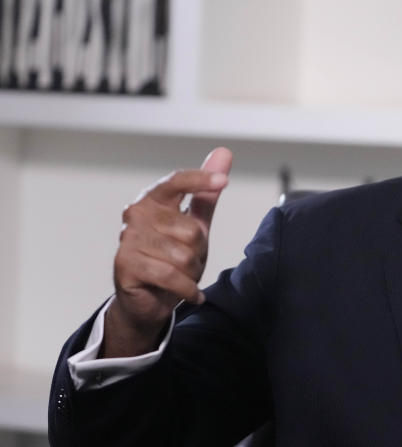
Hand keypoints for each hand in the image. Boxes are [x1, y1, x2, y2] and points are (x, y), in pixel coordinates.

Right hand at [103, 147, 232, 357]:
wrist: (148, 301)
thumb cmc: (170, 257)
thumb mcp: (194, 225)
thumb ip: (207, 194)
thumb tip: (223, 153)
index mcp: (153, 201)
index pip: (176, 182)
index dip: (200, 180)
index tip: (224, 181)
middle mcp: (136, 215)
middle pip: (191, 230)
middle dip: (198, 252)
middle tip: (187, 261)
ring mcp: (128, 240)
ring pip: (183, 255)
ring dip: (191, 272)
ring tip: (181, 275)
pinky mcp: (125, 265)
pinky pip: (171, 275)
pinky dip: (187, 289)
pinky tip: (190, 294)